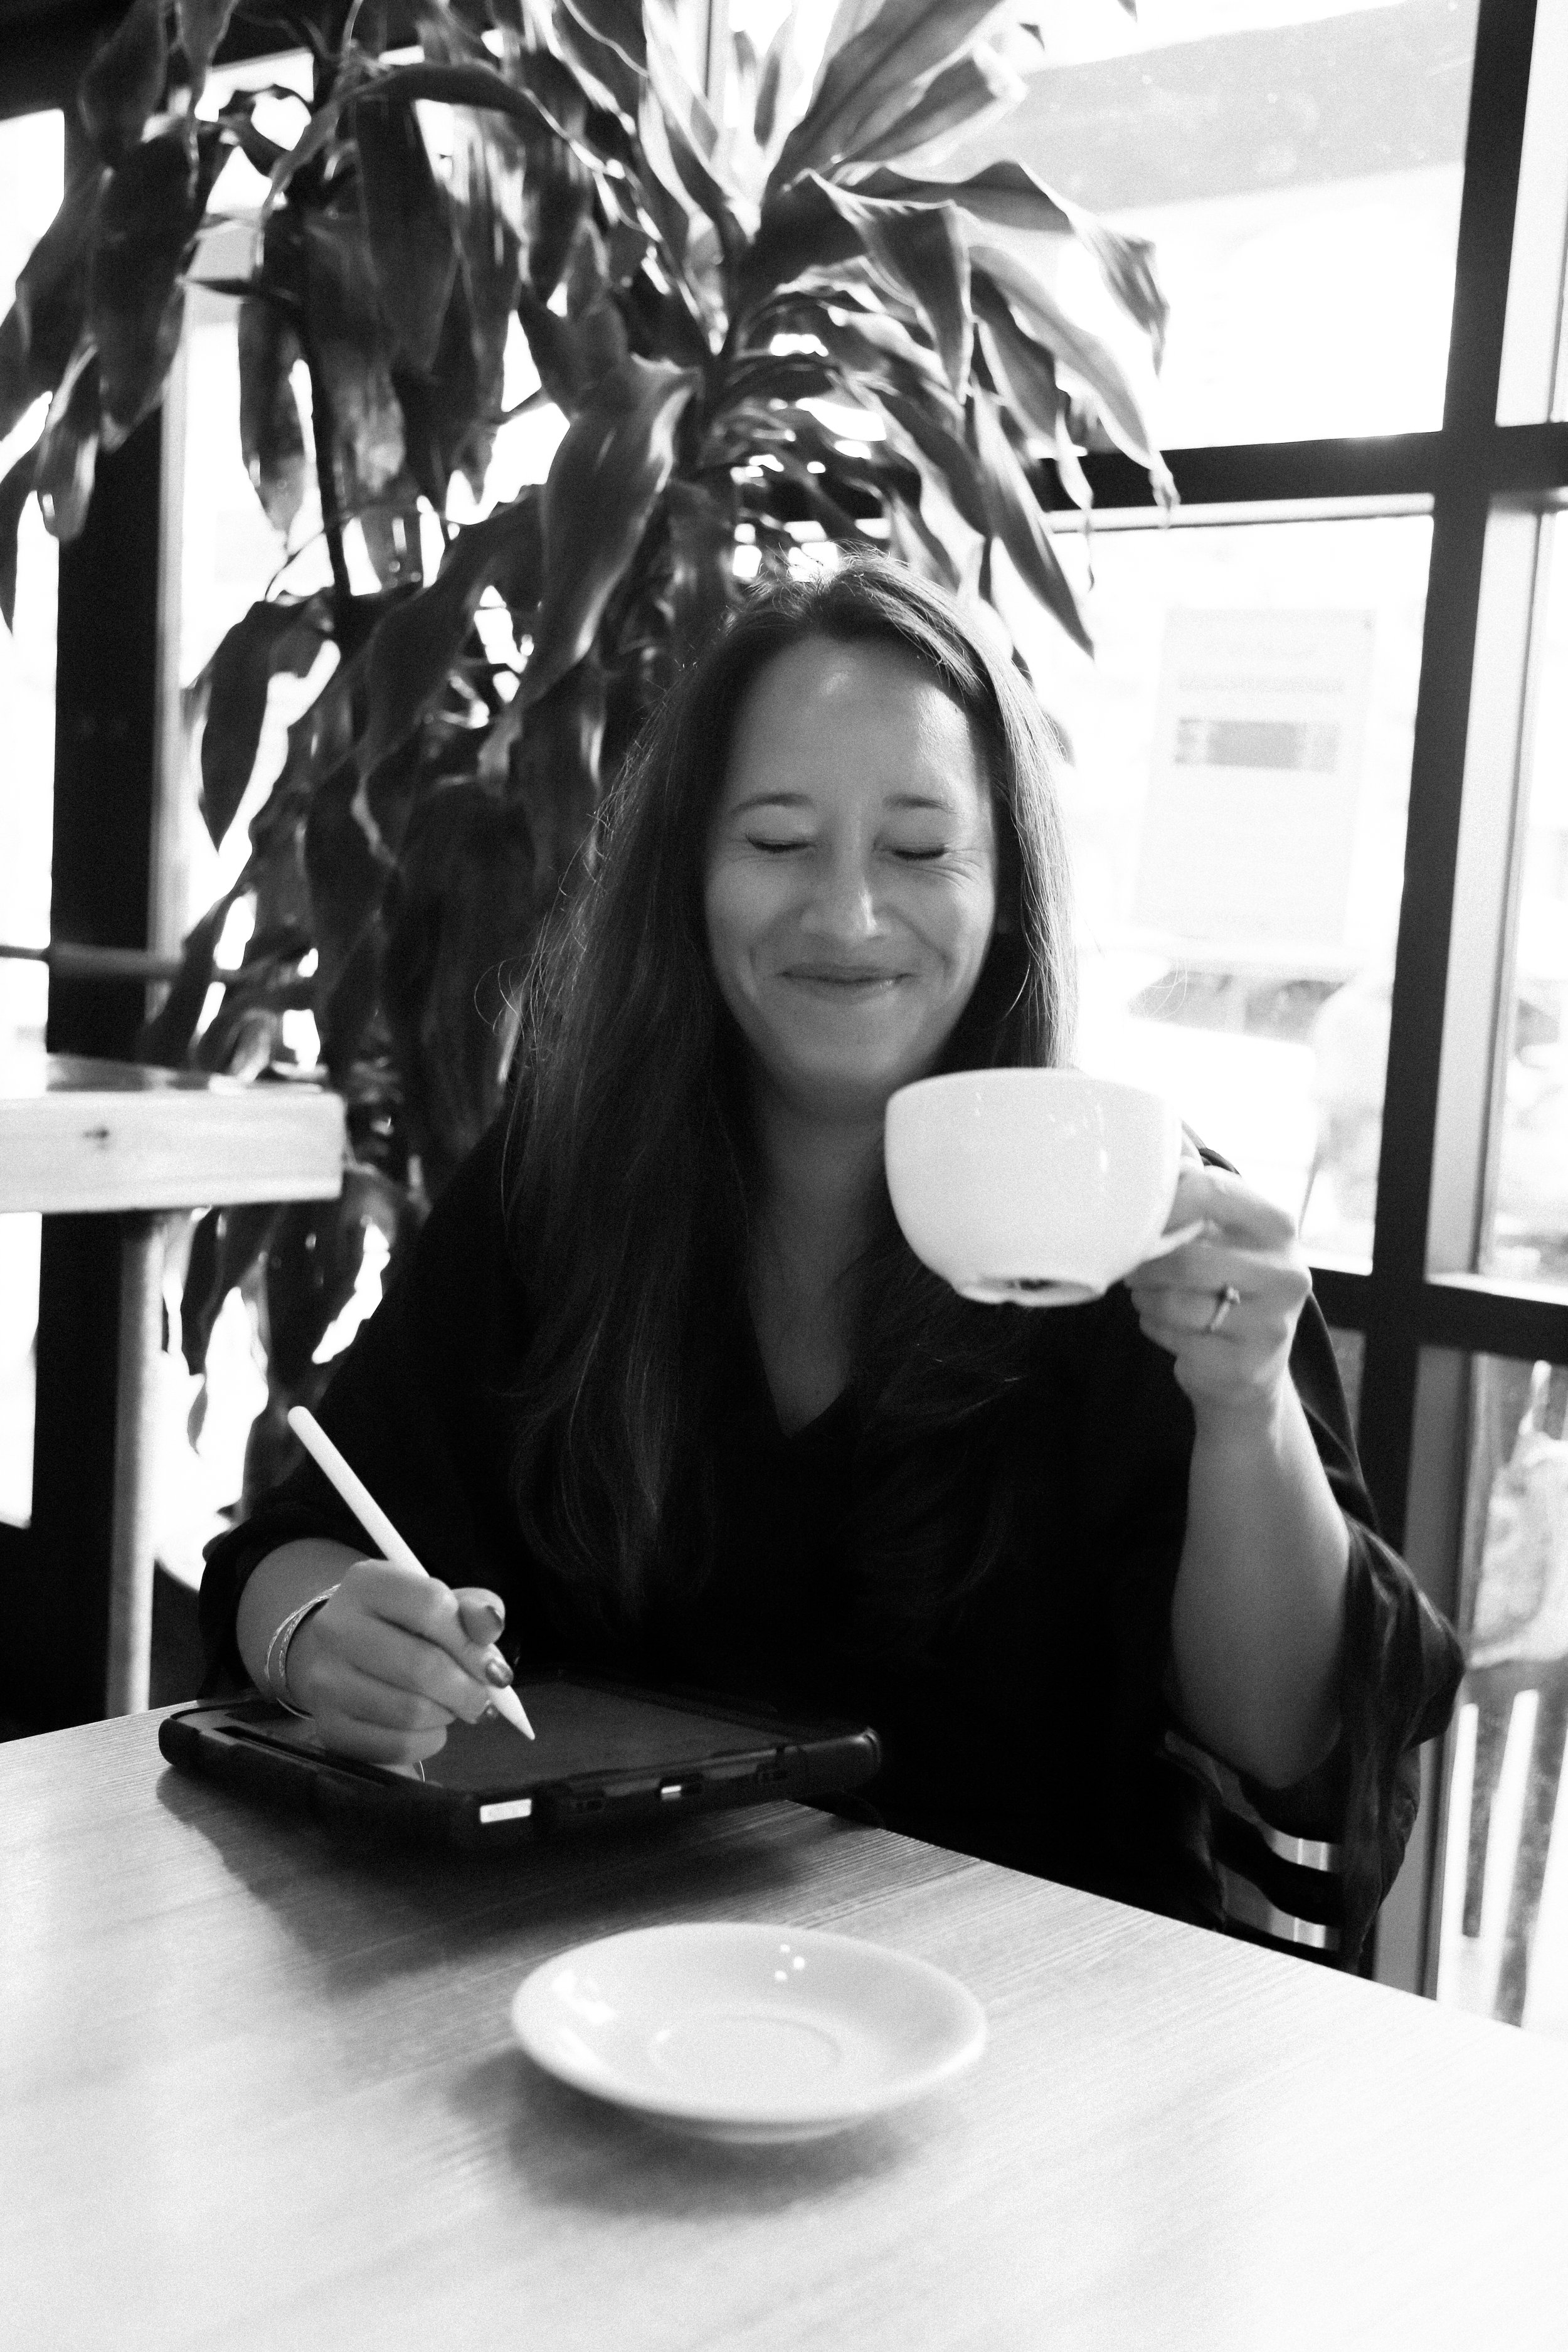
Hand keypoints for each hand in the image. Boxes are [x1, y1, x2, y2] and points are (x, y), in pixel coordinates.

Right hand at [286, 1563, 513, 1766]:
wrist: (340, 1657)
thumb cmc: (402, 1626)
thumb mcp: (440, 1603)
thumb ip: (473, 1610)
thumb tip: (491, 1626)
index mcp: (367, 1583)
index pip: (431, 1605)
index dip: (471, 1641)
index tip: (493, 1666)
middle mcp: (336, 1627)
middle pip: (422, 1665)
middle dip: (467, 1689)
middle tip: (482, 1698)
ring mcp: (326, 1681)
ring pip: (411, 1711)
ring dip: (446, 1715)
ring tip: (450, 1706)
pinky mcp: (329, 1727)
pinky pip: (396, 1746)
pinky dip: (427, 1742)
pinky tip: (428, 1727)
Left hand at [1126, 1165, 1309, 1434]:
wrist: (1249, 1367)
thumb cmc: (1227, 1282)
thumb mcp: (1223, 1229)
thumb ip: (1195, 1184)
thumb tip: (1157, 1124)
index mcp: (1278, 1225)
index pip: (1211, 1190)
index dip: (1161, 1200)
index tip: (1135, 1211)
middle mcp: (1286, 1272)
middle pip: (1187, 1256)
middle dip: (1148, 1261)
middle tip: (1135, 1263)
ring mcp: (1272, 1323)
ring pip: (1175, 1301)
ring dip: (1146, 1296)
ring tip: (1148, 1291)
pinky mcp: (1245, 1365)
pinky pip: (1173, 1336)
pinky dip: (1154, 1327)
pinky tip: (1165, 1323)